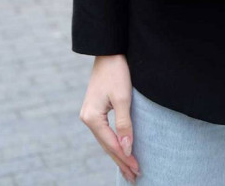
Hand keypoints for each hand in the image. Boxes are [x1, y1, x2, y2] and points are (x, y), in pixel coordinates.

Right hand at [79, 54, 140, 183]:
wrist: (108, 51)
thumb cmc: (116, 72)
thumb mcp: (123, 98)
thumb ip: (124, 125)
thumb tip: (127, 149)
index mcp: (92, 117)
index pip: (111, 144)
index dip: (125, 158)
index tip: (138, 170)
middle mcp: (87, 118)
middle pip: (106, 145)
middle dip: (121, 161)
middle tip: (134, 177)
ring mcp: (89, 114)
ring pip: (105, 140)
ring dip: (117, 153)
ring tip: (129, 169)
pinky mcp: (95, 109)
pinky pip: (104, 132)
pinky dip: (113, 142)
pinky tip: (120, 149)